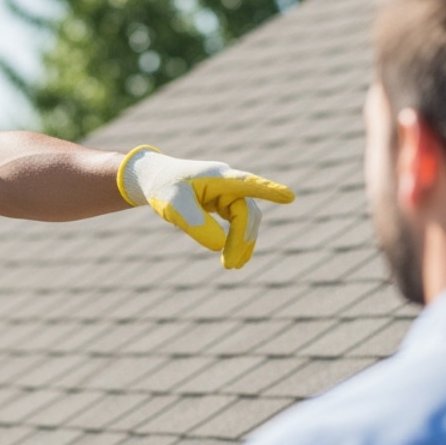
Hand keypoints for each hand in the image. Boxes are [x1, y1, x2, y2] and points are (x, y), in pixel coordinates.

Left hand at [117, 145, 294, 267]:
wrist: (155, 180)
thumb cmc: (164, 188)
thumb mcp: (173, 206)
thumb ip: (194, 223)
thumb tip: (219, 245)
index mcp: (218, 178)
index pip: (248, 184)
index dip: (269, 191)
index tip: (290, 197)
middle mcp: (228, 183)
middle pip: (247, 213)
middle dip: (242, 239)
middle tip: (230, 266)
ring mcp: (229, 193)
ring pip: (246, 220)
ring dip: (243, 243)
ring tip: (233, 266)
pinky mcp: (225, 204)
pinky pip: (240, 223)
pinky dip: (239, 240)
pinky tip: (236, 259)